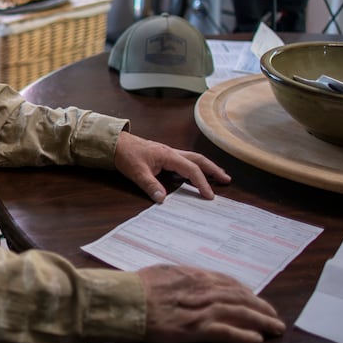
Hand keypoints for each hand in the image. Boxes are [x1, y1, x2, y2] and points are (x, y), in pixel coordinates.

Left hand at [114, 131, 230, 200]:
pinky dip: (194, 168)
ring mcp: (169, 153)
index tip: (210, 196)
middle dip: (213, 169)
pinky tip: (196, 176)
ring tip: (218, 177)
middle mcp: (172, 152)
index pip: (191, 169)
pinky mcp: (164, 156)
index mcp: (169, 155)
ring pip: (193, 159)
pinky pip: (184, 162)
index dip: (202, 183)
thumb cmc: (126, 155)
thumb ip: (150, 186)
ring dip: (206, 167)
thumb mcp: (137, 172)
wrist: (116, 143)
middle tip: (226, 179)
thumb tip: (163, 200)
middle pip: (199, 160)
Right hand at [137, 265, 284, 342]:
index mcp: (194, 275)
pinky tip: (256, 341)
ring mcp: (200, 310)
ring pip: (239, 313)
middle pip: (240, 297)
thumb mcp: (162, 272)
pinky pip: (226, 332)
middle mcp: (202, 290)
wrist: (125, 300)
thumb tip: (189, 277)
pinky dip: (243, 336)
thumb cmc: (137, 286)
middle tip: (275, 316)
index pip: (228, 283)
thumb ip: (181, 276)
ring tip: (275, 328)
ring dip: (261, 321)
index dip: (246, 292)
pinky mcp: (195, 329)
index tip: (256, 299)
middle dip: (260, 307)